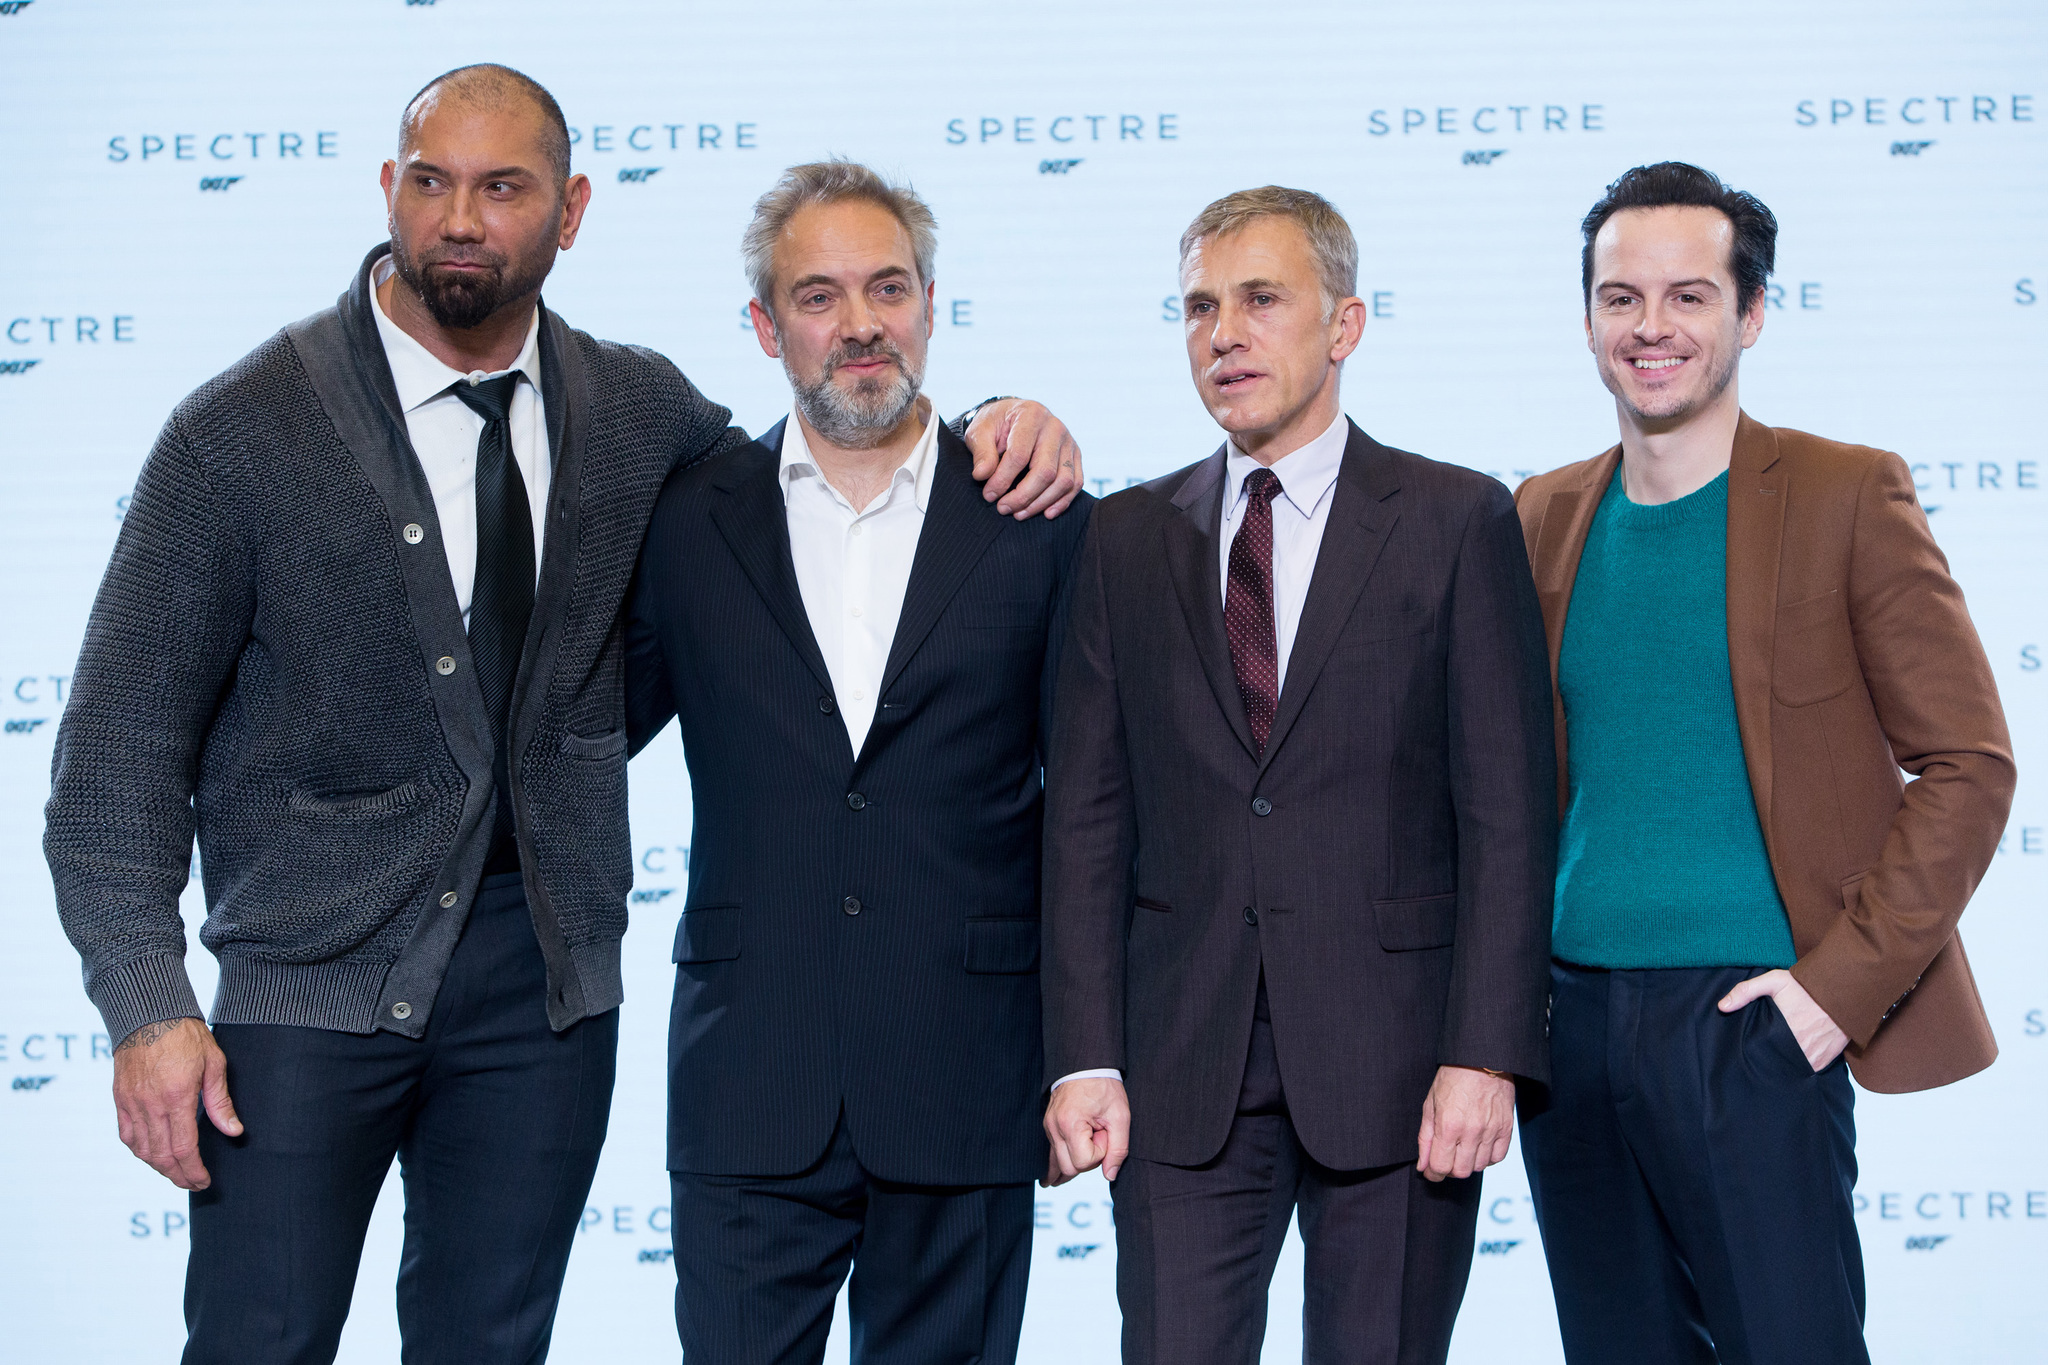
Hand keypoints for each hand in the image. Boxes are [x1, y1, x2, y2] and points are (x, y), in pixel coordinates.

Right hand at [112, 1017, 241, 1189]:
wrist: (149, 1015)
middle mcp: (150, 1105)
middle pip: (162, 1156)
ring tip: (177, 1173)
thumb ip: (220, 1102)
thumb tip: (234, 1131)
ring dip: (159, 1167)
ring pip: (142, 1150)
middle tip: (193, 1184)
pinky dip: (139, 1151)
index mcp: (176, 1097)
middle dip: (179, 1176)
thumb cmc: (186, 1036)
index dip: (194, 1170)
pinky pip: (127, 1135)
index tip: (204, 1181)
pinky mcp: (120, 1099)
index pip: (184, 1147)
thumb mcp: (214, 1064)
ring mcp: (132, 1103)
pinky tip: (153, 1155)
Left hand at [964, 399, 1083, 519]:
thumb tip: (981, 476)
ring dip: (1040, 503)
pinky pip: (1075, 483)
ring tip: (1019, 513)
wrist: (1013, 414)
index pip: (1019, 455)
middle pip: (1045, 471)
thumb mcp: (980, 431)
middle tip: (1003, 508)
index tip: (989, 495)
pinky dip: (1062, 502)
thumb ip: (981, 452)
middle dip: (1023, 496)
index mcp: (1030, 416)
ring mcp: (1069, 442)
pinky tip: (1045, 512)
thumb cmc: (995, 424)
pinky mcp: (1075, 456)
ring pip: (1063, 481)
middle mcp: (1055, 428)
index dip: (1003, 479)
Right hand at [1043, 1077, 1130, 1185]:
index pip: (1083, 1162)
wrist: (1086, 1064)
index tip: (1106, 1133)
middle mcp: (1054, 1128)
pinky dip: (1059, 1163)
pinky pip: (1052, 1153)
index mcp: (1071, 1125)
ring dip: (1076, 1159)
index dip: (1099, 1153)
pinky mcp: (1048, 1126)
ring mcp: (1048, 1128)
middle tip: (1099, 1136)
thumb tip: (1109, 1176)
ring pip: (1057, 1164)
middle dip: (1087, 1159)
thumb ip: (1119, 1149)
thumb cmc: (1104, 1087)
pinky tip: (1052, 1180)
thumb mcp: (1120, 1116)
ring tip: (1084, 1158)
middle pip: (1068, 1168)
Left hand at [1415, 1065, 1514, 1182]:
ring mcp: (1491, 1131)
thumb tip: (1423, 1165)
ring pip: (1479, 1167)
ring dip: (1468, 1163)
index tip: (1430, 1171)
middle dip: (1449, 1170)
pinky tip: (1478, 1147)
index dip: (1433, 1173)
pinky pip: (1498, 1157)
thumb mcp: (1430, 1104)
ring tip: (1461, 1149)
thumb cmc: (1452, 1078)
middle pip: (1461, 1172)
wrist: (1480, 1059)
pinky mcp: (1506, 1128)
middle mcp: (1471, 1132)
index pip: (1440, 1166)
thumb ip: (1426, 1138)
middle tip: (1445, 1159)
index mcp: (1448, 1125)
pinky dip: (1487, 1158)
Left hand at [1719, 969, 1848, 1071]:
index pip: (1761, 1052)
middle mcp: (1799, 1048)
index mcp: (1784, 1031)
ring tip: (1772, 1060)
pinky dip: (1799, 1068)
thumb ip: (1746, 991)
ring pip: (1791, 1069)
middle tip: (1758, 1057)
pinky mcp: (1825, 1060)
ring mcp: (1814, 1056)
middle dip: (1766, 1061)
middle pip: (1775, 1063)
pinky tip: (1790, 1061)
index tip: (1746, 1051)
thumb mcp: (1774, 981)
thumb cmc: (1806, 987)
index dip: (1752, 1053)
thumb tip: (1722, 1007)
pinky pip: (1808, 1070)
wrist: (1844, 991)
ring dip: (1782, 1066)